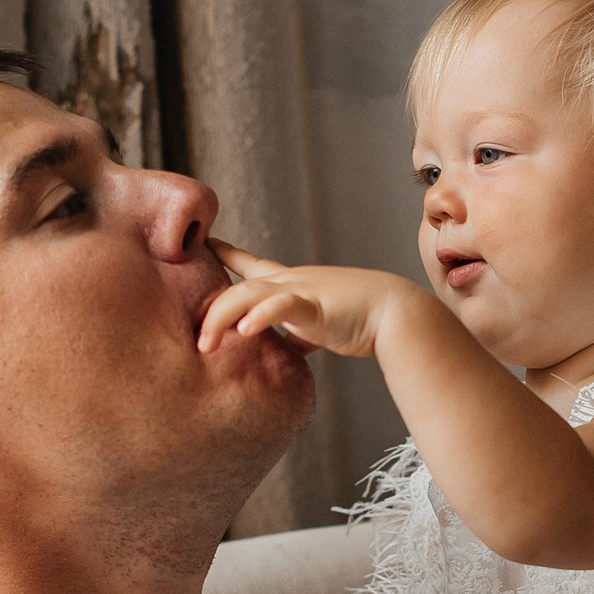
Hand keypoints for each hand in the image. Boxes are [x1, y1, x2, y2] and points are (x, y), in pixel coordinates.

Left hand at [199, 241, 438, 358]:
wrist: (397, 313)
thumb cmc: (364, 319)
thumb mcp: (321, 323)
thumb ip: (301, 332)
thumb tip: (291, 348)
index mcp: (292, 284)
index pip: (252, 264)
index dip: (228, 254)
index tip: (207, 245)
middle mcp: (291, 281)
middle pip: (238, 287)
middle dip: (211, 311)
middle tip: (197, 341)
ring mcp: (302, 290)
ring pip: (249, 293)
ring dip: (222, 318)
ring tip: (206, 345)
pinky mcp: (314, 305)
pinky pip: (280, 307)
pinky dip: (260, 317)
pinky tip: (245, 330)